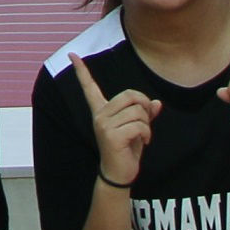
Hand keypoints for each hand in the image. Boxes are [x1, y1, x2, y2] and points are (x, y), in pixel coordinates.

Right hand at [70, 56, 155, 187]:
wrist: (120, 174)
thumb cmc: (127, 150)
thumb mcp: (137, 128)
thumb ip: (145, 114)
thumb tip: (157, 103)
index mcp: (101, 111)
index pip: (89, 87)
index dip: (81, 71)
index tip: (72, 55)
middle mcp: (99, 115)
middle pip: (131, 95)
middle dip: (145, 108)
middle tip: (145, 122)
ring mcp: (104, 125)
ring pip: (138, 112)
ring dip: (147, 124)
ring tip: (143, 136)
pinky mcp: (112, 136)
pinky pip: (139, 125)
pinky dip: (147, 133)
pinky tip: (144, 142)